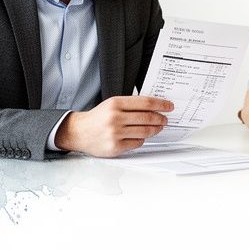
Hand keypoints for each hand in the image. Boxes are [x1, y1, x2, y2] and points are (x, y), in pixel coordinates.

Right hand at [54, 96, 173, 156]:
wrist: (79, 132)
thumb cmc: (97, 118)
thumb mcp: (112, 104)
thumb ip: (130, 105)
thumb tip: (154, 108)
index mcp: (115, 103)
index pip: (145, 102)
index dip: (161, 104)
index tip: (169, 106)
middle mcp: (115, 118)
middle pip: (147, 118)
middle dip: (160, 119)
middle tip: (165, 119)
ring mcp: (115, 133)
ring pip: (144, 132)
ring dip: (155, 130)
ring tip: (158, 128)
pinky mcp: (115, 147)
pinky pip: (137, 143)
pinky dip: (142, 139)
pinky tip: (142, 136)